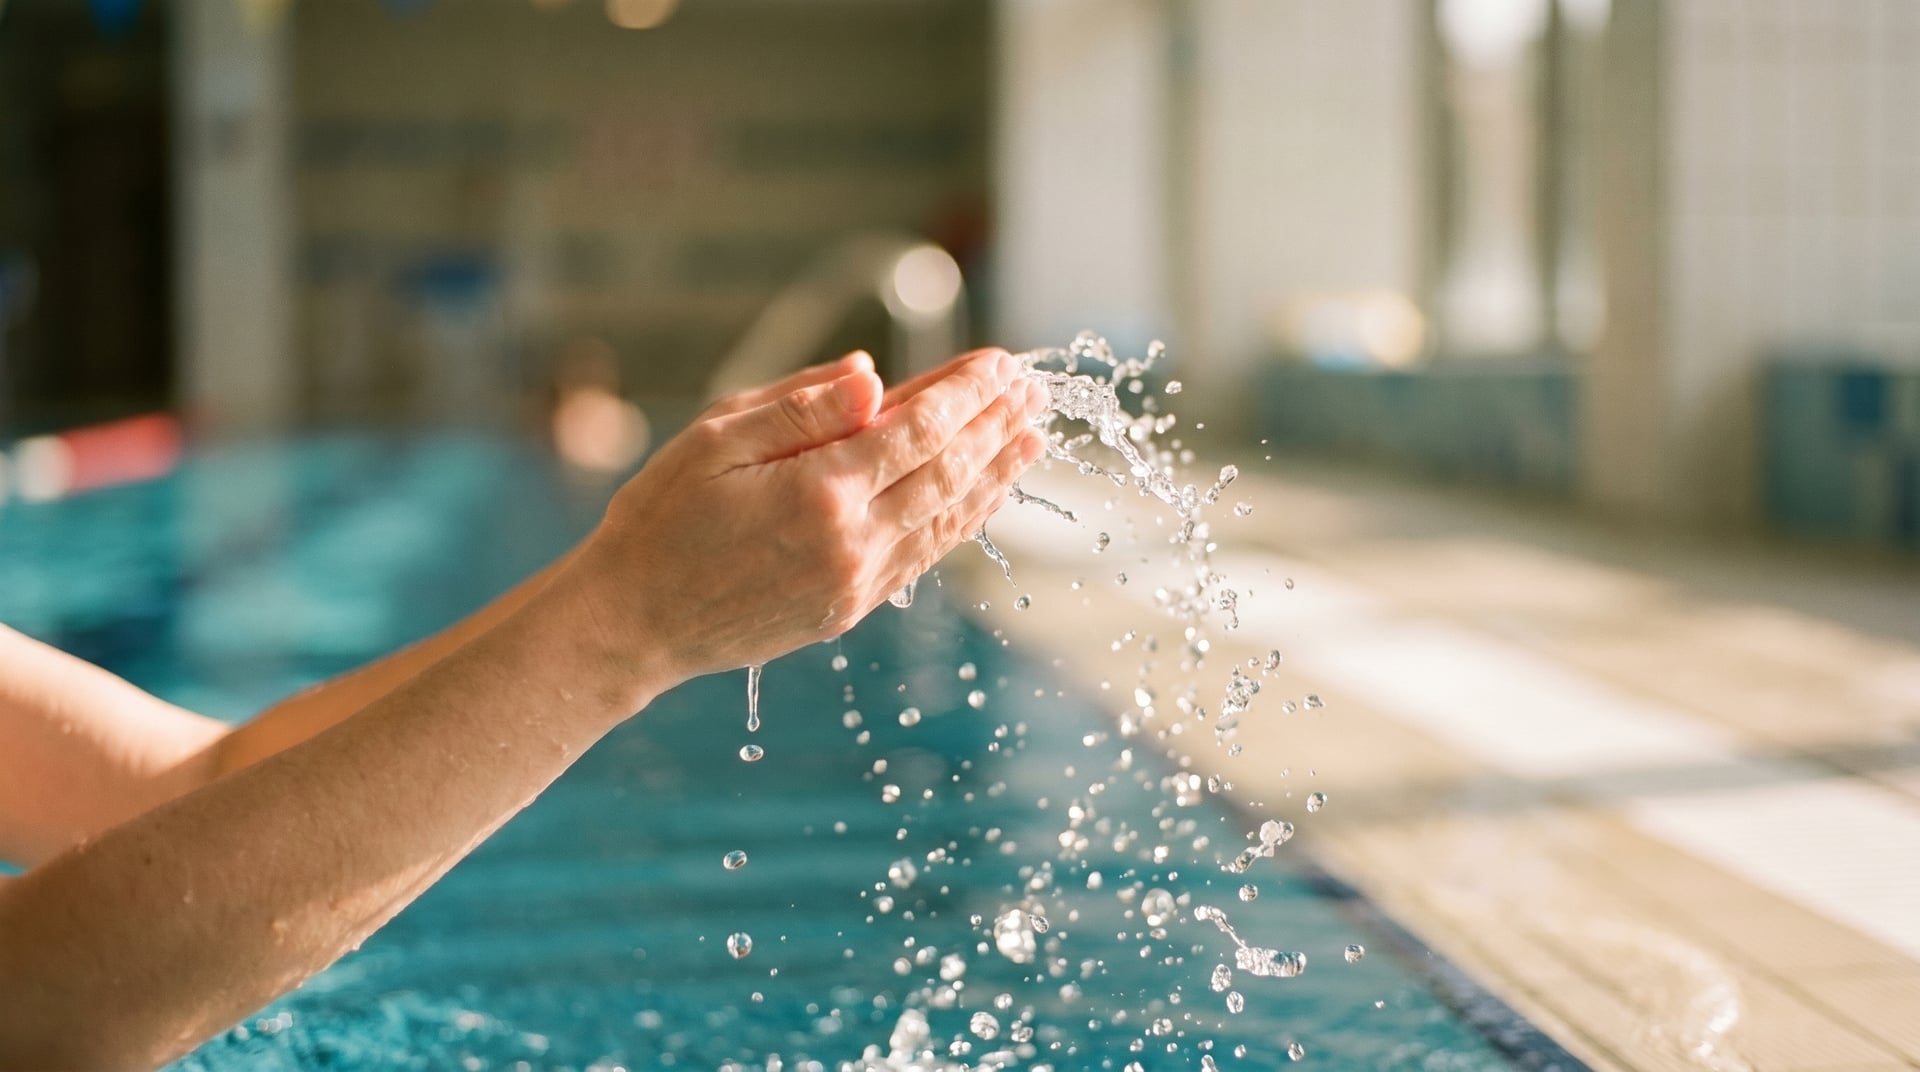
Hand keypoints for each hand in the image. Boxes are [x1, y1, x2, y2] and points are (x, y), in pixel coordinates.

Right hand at [561, 348, 1047, 689]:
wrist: (633, 622)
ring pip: (947, 519)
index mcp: (817, 490)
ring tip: (1033, 436)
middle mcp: (849, 541)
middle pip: (948, 472)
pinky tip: (984, 494)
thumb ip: (799, 405)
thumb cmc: (661, 518)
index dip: (966, 392)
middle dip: (995, 425)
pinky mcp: (848, 609)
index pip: (919, 429)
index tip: (1000, 361)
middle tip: (1033, 388)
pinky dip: (962, 521)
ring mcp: (855, 582)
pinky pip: (924, 557)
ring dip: (996, 473)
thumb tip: (874, 376)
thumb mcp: (714, 439)